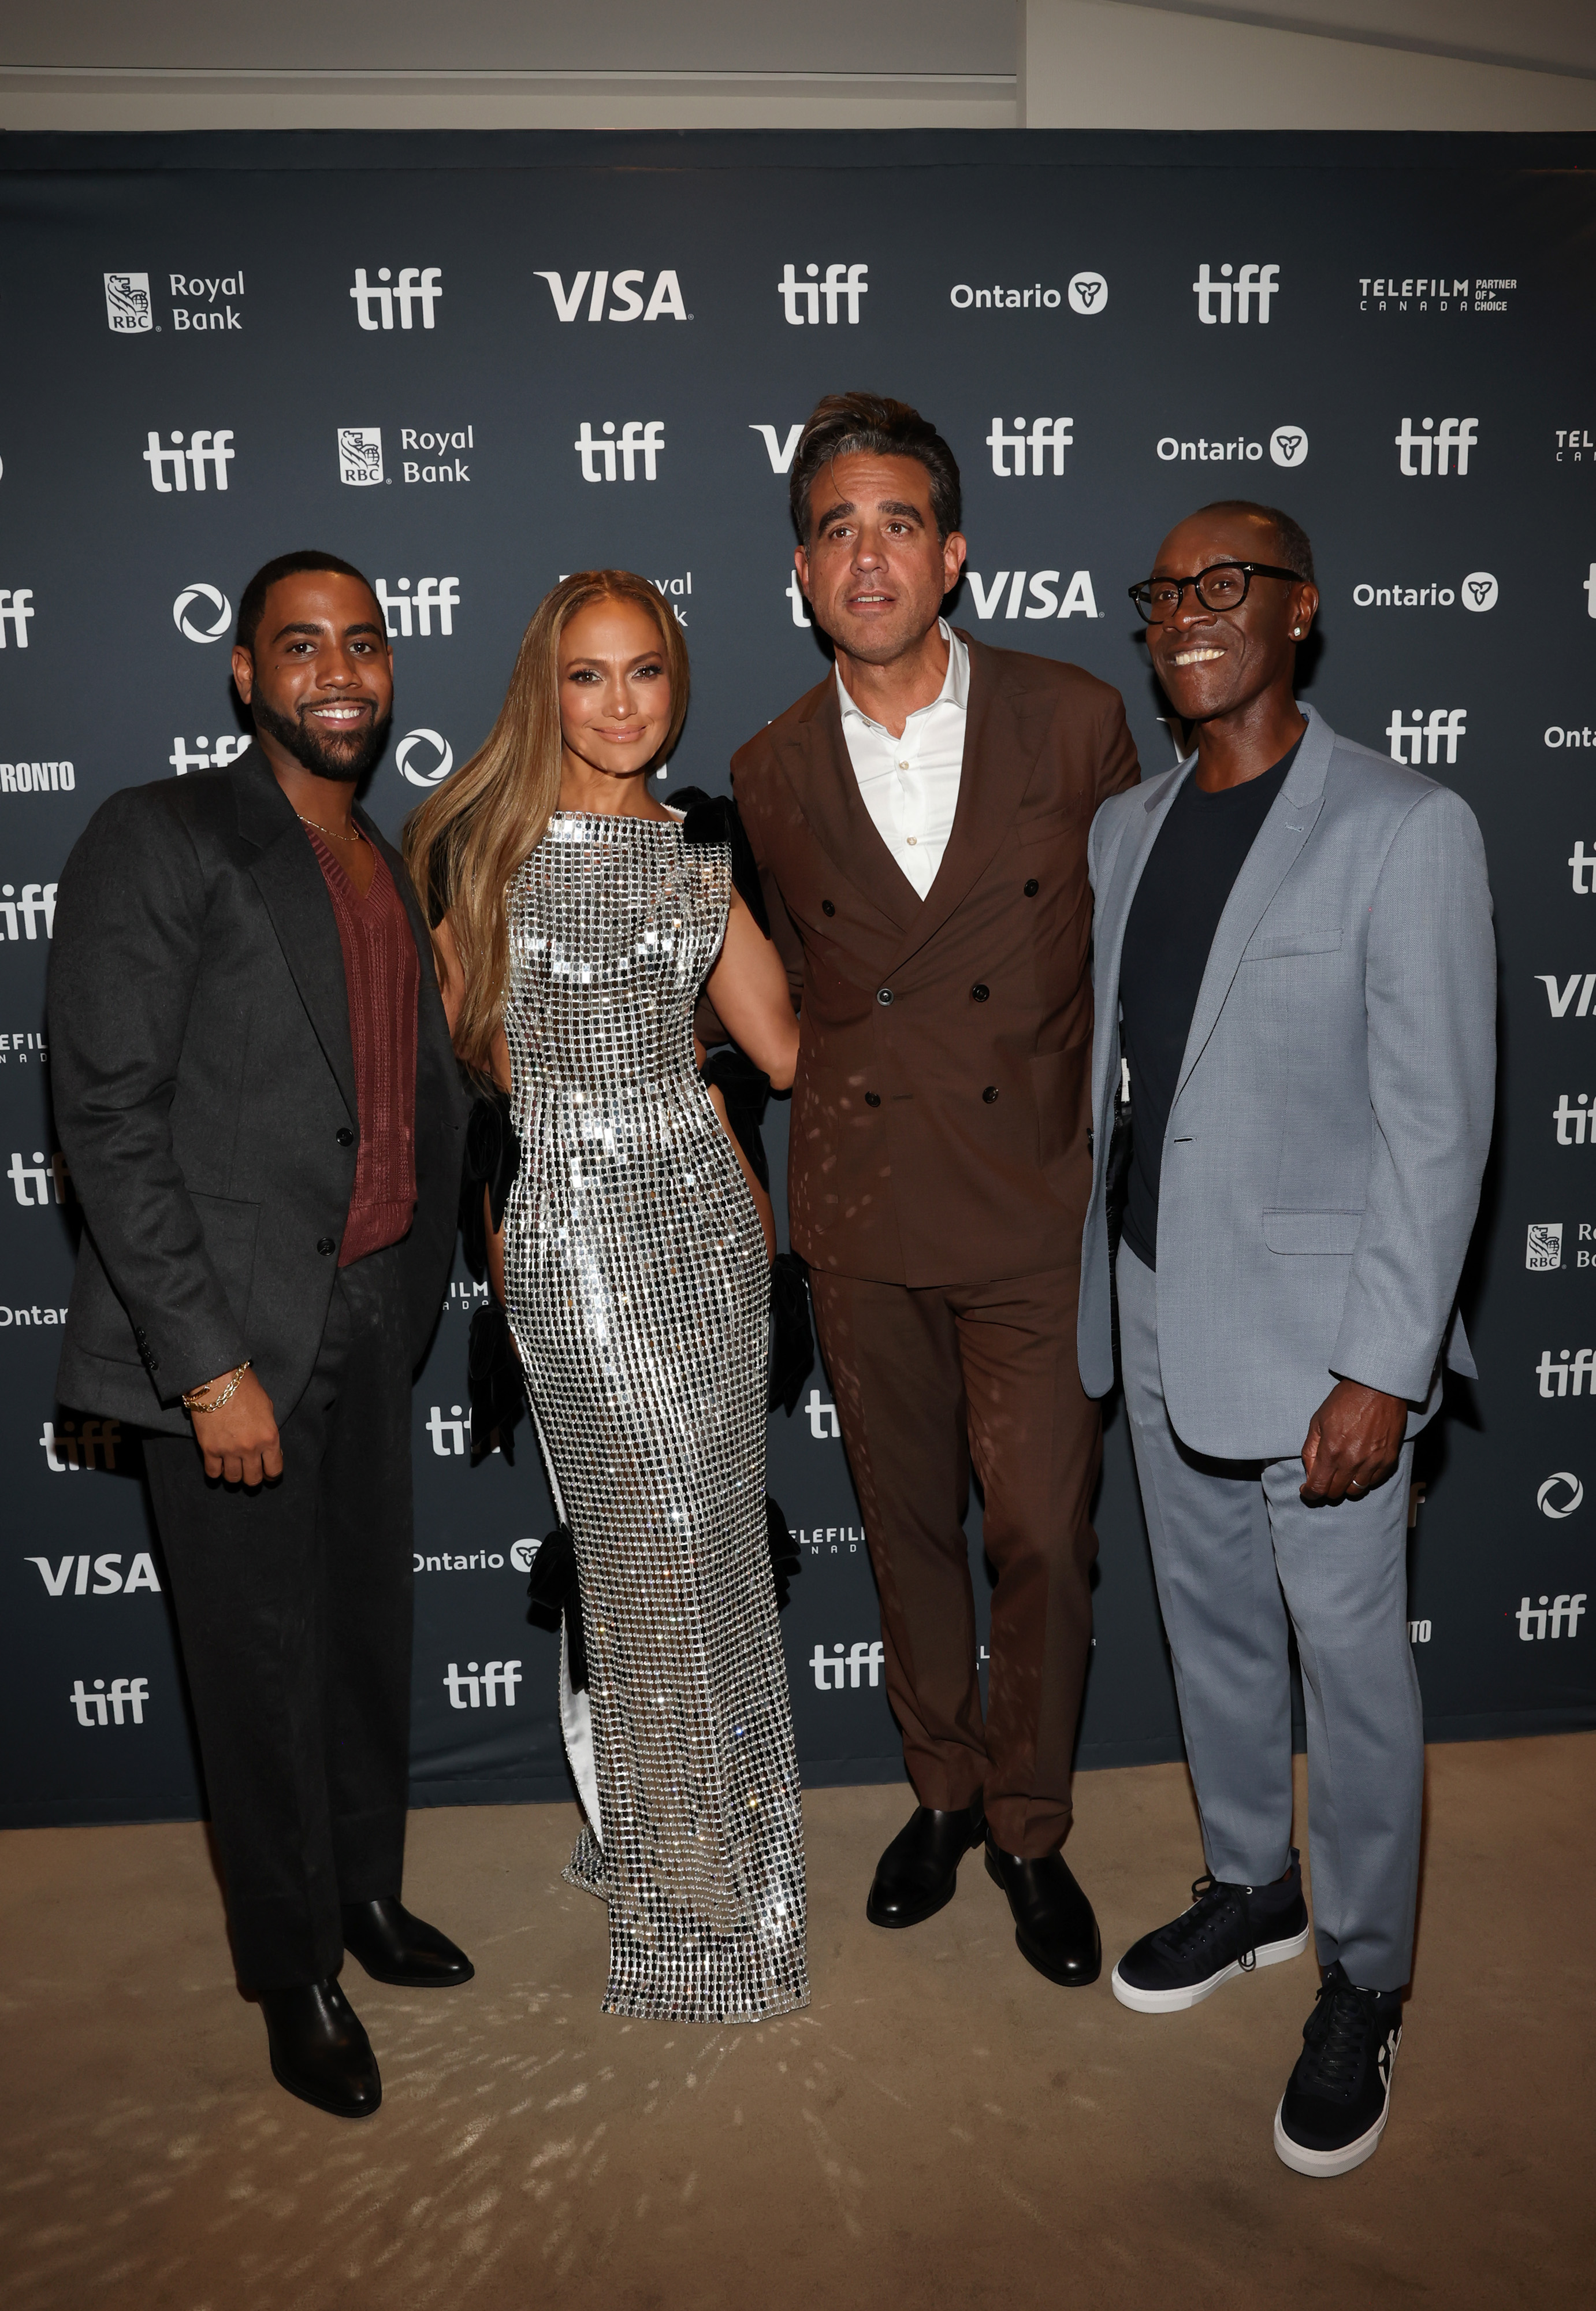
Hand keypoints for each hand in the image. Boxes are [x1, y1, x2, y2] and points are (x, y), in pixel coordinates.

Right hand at [191, 1367, 282, 1485]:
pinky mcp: (209, 1449)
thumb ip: (268, 1431)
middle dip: (253, 1477)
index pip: (274, 1470)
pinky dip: (216, 1472)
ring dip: (234, 1475)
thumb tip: (268, 1448)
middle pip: (253, 1479)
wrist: (218, 1379)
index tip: (268, 1472)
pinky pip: (213, 1473)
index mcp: (269, 1437)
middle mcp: (251, 1448)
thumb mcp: (267, 1408)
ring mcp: (229, 1451)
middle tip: (249, 1470)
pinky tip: (218, 1464)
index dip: (271, 1474)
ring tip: (233, 1466)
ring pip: (233, 1479)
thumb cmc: (245, 1388)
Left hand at [1299, 1380, 1404, 1507]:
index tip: (1307, 1490)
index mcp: (1331, 1452)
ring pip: (1355, 1490)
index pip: (1318, 1488)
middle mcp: (1352, 1461)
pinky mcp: (1389, 1460)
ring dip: (1346, 1485)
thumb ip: (1310, 1449)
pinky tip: (1360, 1466)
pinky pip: (1374, 1482)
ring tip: (1343, 1472)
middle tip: (1325, 1477)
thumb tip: (1310, 1471)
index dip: (1309, 1493)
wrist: (1377, 1388)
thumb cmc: (1345, 1401)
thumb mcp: (1317, 1421)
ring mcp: (1372, 1462)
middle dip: (1326, 1488)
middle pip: (1336, 1493)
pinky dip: (1364, 1479)